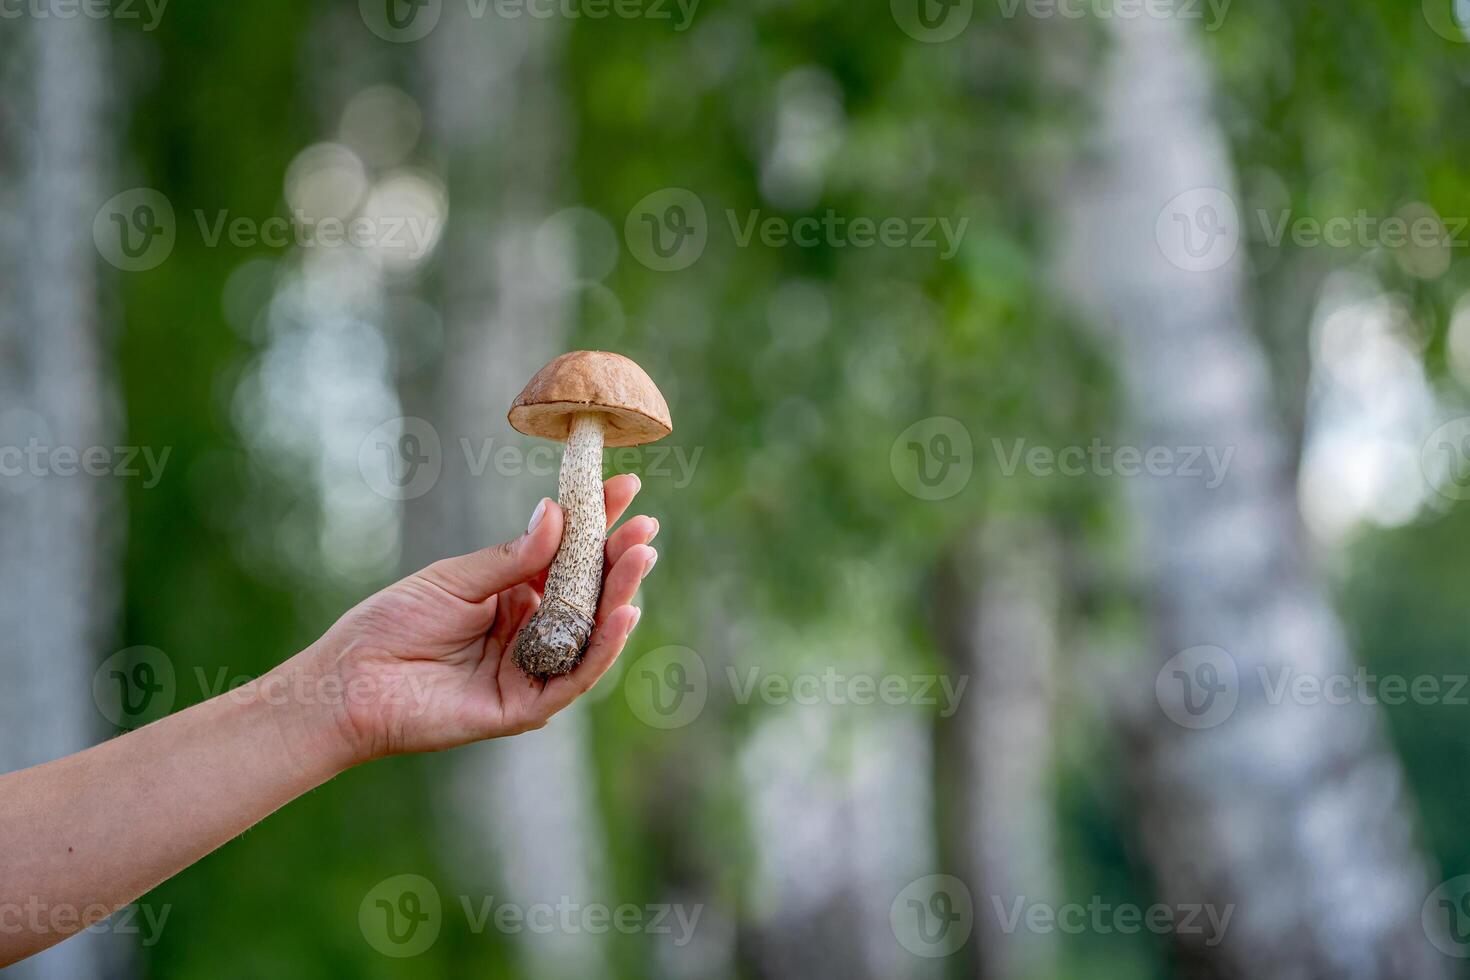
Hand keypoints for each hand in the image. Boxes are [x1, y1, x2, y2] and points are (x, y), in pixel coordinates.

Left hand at [284, 474, 656, 765]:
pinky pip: (574, 677)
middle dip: (619, 560)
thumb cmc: (393, 624)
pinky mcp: (525, 706)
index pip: (569, 557)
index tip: (625, 487)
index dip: (598, 524)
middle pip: (588, 595)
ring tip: (641, 557)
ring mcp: (532, 669)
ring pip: (590, 634)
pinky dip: (603, 648)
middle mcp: (532, 632)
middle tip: (646, 527)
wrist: (349, 681)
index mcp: (516, 596)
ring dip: (621, 597)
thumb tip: (558, 513)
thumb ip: (513, 556)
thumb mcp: (456, 578)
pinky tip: (622, 614)